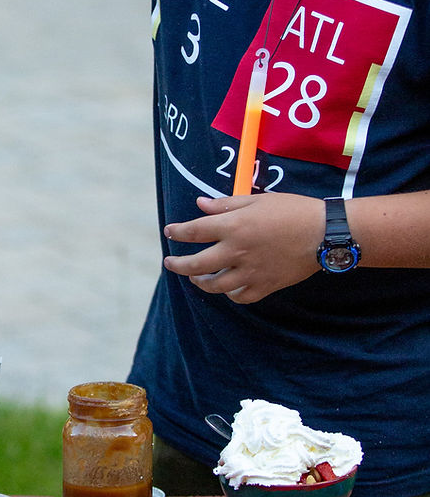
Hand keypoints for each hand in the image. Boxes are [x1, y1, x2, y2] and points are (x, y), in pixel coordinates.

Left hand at [162, 193, 324, 302]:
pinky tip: (227, 288)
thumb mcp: (256, 200)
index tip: (169, 232)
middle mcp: (237, 252)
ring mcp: (251, 272)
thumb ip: (225, 205)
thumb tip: (200, 204)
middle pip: (197, 265)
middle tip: (170, 263)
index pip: (194, 232)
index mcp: (233, 227)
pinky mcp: (267, 285)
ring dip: (200, 283)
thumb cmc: (291, 210)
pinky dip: (231, 294)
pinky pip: (241, 296)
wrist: (325, 233)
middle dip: (178, 265)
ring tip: (194, 279)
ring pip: (216, 286)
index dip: (177, 232)